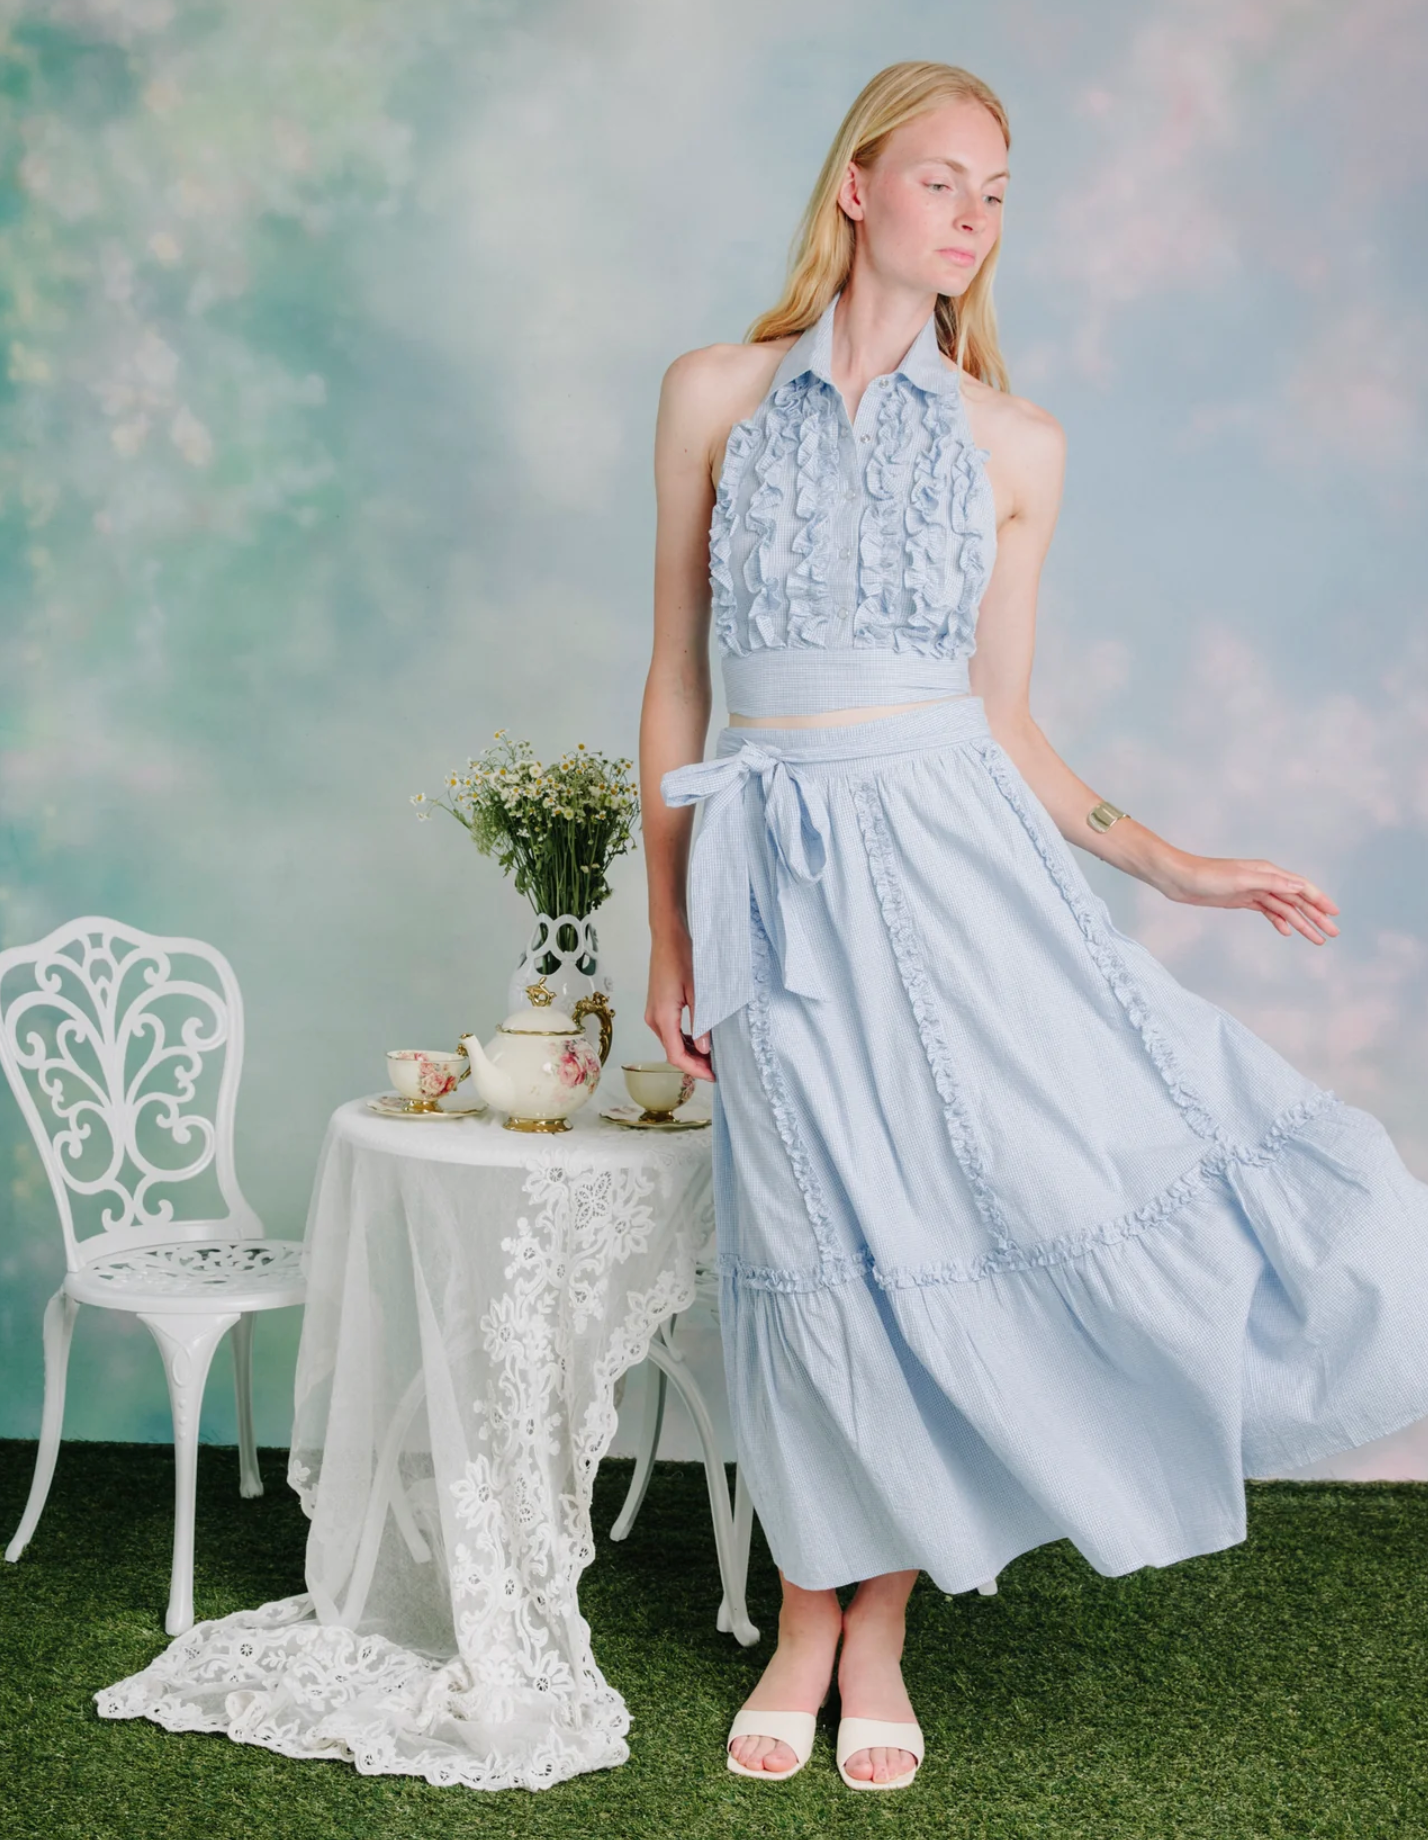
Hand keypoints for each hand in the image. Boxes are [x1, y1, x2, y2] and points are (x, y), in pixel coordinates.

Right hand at [646, 928, 713, 1080]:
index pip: (676, 1055)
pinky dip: (685, 1040)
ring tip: (713, 1057)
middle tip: (718, 1068)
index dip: (694, 1069)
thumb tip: (705, 1049)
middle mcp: (654, 1019)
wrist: (667, 937)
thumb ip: (702, 1022)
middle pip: (672, 1052)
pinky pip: (670, 1032)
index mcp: (663, 1016)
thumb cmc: (682, 957)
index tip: (712, 1075)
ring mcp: (654, 1013)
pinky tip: (701, 1040)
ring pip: (671, 1043)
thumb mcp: (698, 991)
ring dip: (690, 1053)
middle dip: (694, 1064)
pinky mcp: (658, 1008)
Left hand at [1154, 850, 1339, 943]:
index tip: (1335, 914)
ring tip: (1317, 939)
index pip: (1301, 887)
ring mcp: (1253, 891)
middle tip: (1332, 934)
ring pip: (1284, 909)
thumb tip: (1300, 885)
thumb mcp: (1241, 880)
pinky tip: (1288, 932)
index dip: (1319, 900)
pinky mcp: (1242, 900)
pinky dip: (1279, 921)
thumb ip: (1272, 882)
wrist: (1178, 879)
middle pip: (1297, 900)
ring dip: (1301, 923)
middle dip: (1316, 917)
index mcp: (1268, 872)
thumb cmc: (1207, 876)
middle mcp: (1265, 880)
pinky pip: (1268, 912)